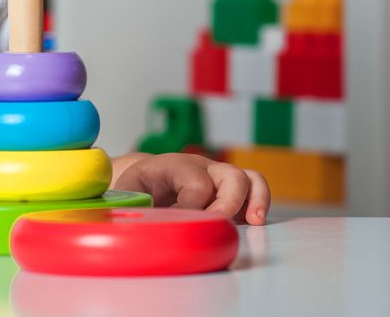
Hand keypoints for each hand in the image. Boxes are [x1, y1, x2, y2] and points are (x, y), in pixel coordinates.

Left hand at [111, 152, 270, 224]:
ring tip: (255, 222)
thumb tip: (141, 220)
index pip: (195, 181)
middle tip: (217, 224)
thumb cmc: (139, 186)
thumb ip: (134, 202)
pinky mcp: (232, 192)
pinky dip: (261, 205)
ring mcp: (219, 177)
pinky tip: (255, 224)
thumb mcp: (129, 191)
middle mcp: (203, 167)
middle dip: (228, 203)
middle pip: (229, 175)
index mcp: (176, 165)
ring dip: (256, 200)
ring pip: (249, 179)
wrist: (147, 178)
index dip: (193, 206)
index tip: (182, 222)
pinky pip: (256, 190)